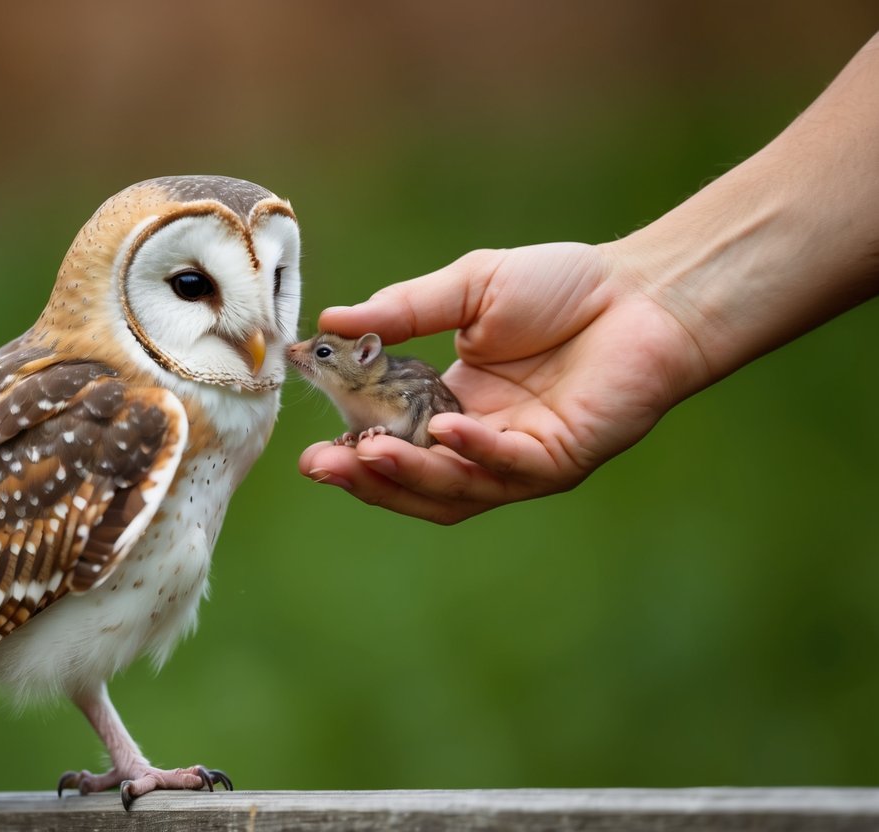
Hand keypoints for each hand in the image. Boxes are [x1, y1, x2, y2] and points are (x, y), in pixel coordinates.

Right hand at [298, 242, 705, 523]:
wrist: (644, 289)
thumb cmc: (563, 286)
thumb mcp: (467, 290)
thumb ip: (403, 311)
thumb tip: (330, 321)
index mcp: (451, 405)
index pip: (390, 444)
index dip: (351, 451)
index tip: (308, 445)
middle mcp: (481, 442)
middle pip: (413, 481)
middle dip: (365, 479)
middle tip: (320, 467)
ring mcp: (519, 458)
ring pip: (453, 490)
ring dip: (406, 478)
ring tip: (365, 457)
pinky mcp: (559, 460)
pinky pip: (507, 468)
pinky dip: (473, 452)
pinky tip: (442, 430)